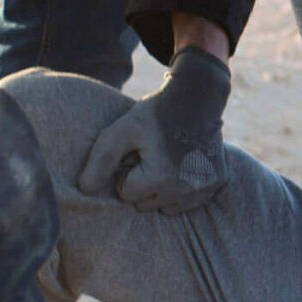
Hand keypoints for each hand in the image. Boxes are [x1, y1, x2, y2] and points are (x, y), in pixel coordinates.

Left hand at [77, 49, 231, 214]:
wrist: (197, 95)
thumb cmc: (154, 113)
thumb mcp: (120, 130)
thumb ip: (99, 160)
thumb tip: (85, 190)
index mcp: (161, 177)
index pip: (126, 195)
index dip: (125, 172)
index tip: (134, 153)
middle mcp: (186, 188)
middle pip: (146, 204)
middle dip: (143, 183)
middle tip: (150, 154)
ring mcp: (204, 188)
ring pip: (166, 206)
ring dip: (161, 188)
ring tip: (166, 159)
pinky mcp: (217, 183)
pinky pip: (188, 201)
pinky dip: (181, 188)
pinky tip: (182, 163)